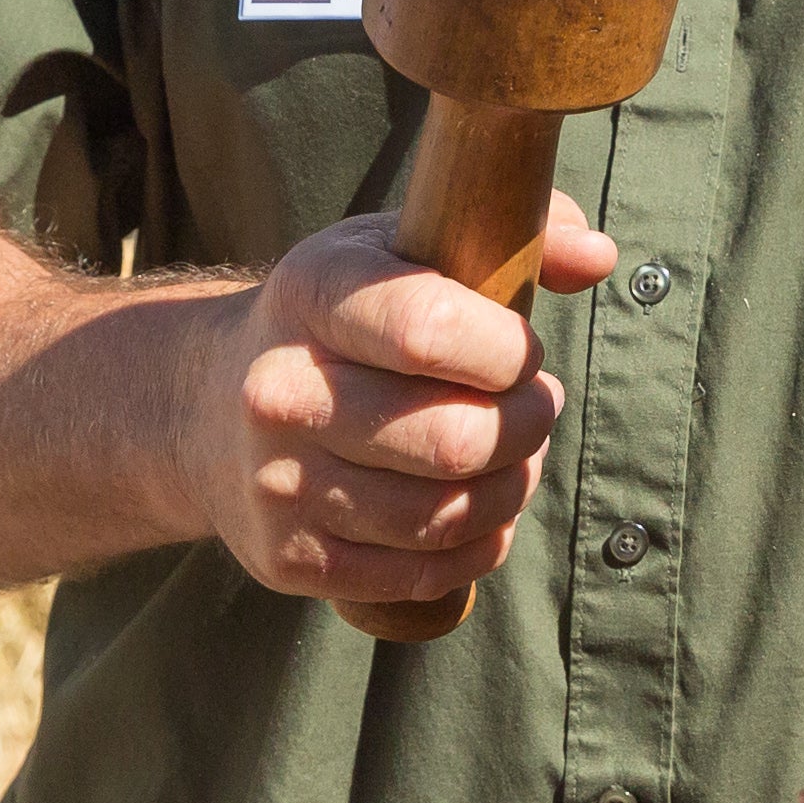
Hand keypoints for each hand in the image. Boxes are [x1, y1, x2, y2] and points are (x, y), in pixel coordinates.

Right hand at [177, 201, 610, 612]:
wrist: (205, 407)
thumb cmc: (342, 318)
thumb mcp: (404, 245)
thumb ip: (518, 230)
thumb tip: (598, 257)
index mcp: (312, 295)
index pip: (429, 332)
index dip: (508, 352)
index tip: (523, 352)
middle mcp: (282, 391)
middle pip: (453, 441)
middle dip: (527, 427)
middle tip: (535, 409)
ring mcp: (278, 483)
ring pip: (445, 515)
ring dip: (511, 490)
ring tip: (513, 458)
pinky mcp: (288, 557)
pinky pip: (419, 572)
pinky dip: (476, 546)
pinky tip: (482, 512)